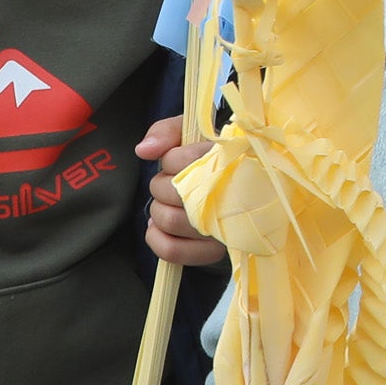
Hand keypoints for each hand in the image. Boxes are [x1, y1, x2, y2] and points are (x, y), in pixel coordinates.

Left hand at [138, 118, 225, 265]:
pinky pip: (172, 251)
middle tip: (172, 183)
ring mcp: (225, 229)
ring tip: (169, 204)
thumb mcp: (192, 132)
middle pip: (173, 191)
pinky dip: (156, 238)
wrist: (242, 186)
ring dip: (158, 210)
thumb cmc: (209, 157)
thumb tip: (144, 151)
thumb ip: (166, 131)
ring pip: (169, 220)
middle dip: (162, 185)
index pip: (184, 160)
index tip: (178, 159)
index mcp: (231, 161)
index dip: (171, 159)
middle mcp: (233, 197)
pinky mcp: (214, 252)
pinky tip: (159, 227)